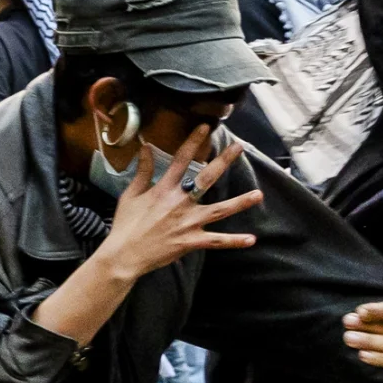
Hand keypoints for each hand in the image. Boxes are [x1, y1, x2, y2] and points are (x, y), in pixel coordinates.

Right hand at [97, 128, 261, 281]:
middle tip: (239, 148)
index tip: (205, 127)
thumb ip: (142, 171)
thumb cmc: (126, 225)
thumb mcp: (131, 195)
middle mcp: (179, 203)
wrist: (124, 255)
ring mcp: (188, 222)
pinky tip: (251, 240)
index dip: (193, 142)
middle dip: (223, 162)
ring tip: (258, 194)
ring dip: (240, 202)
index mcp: (163, 189)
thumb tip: (145, 147)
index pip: (181, 160)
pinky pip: (216, 241)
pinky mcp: (191, 241)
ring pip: (219, 210)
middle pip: (206, 178)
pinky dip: (234, 241)